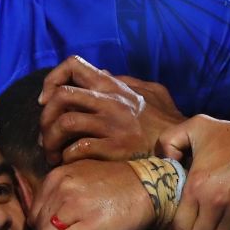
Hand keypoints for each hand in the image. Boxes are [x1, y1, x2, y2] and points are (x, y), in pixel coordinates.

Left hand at [30, 160, 154, 229]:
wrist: (149, 187)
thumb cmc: (115, 184)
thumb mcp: (80, 175)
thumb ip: (58, 189)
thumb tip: (40, 217)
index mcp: (58, 176)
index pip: (35, 209)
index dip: (44, 223)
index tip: (56, 229)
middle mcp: (63, 188)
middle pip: (39, 224)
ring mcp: (76, 206)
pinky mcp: (91, 225)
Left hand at [38, 58, 182, 166]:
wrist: (184, 150)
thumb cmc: (166, 122)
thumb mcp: (151, 93)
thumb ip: (125, 82)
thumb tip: (103, 73)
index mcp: (113, 85)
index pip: (72, 65)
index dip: (52, 80)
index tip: (46, 100)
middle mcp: (110, 101)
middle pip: (60, 97)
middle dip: (45, 118)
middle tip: (45, 136)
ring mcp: (112, 124)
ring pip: (64, 123)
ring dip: (50, 142)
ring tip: (53, 155)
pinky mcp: (115, 148)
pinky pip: (77, 149)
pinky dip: (67, 157)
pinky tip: (70, 164)